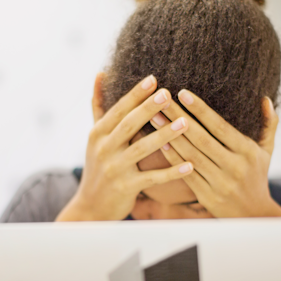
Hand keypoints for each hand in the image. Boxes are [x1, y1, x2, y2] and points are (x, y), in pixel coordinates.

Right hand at [56, 74, 193, 220]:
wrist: (90, 207)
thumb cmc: (99, 166)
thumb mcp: (95, 136)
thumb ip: (99, 106)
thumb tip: (101, 73)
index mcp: (97, 133)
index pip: (118, 109)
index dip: (135, 94)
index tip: (153, 79)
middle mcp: (103, 149)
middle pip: (129, 125)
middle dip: (149, 109)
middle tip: (169, 94)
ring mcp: (114, 169)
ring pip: (142, 149)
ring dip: (165, 135)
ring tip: (185, 123)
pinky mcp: (126, 188)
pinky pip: (152, 178)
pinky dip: (171, 172)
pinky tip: (189, 165)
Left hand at [147, 89, 280, 217]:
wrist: (254, 215)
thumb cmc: (258, 177)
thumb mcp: (267, 151)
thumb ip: (268, 124)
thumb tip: (265, 99)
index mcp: (247, 152)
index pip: (220, 127)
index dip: (200, 110)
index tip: (183, 93)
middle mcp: (234, 167)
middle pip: (201, 138)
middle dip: (179, 118)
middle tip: (160, 101)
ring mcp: (219, 183)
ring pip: (191, 156)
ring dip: (170, 136)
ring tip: (154, 118)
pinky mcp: (207, 196)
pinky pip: (186, 174)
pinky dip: (172, 158)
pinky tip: (160, 143)